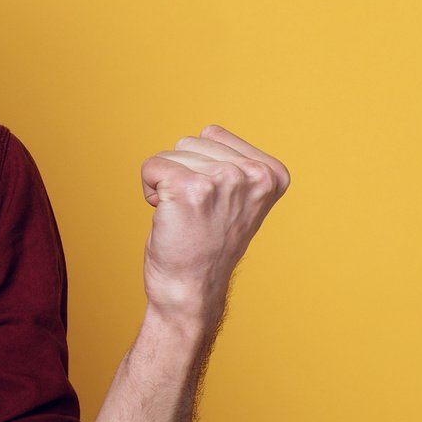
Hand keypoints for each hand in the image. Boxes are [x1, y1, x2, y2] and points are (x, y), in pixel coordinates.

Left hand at [139, 123, 291, 320]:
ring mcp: (224, 180)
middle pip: (190, 141)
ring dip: (165, 182)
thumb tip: (206, 132)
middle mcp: (254, 175)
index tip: (212, 201)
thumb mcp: (240, 199)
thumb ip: (235, 165)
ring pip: (171, 153)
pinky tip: (165, 214)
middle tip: (194, 212)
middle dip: (182, 172)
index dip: (201, 165)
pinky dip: (149, 188)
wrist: (193, 289)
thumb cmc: (208, 245)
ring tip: (183, 215)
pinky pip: (152, 165)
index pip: (214, 134)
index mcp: (272, 174)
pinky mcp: (190, 188)